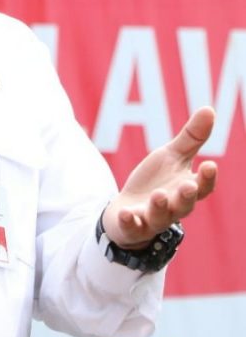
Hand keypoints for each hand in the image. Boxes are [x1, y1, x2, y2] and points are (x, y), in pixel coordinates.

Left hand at [102, 106, 217, 248]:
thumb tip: (210, 109)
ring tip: (159, 195)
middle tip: (189, 185)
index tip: (211, 164)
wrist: (127, 210)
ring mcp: (152, 219)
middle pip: (184, 205)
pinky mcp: (132, 227)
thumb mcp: (172, 156)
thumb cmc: (156, 181)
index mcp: (185, 189)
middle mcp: (173, 207)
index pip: (202, 187)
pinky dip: (129, 221)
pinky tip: (125, 213)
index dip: (207, 179)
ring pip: (160, 217)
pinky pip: (131, 227)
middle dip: (187, 196)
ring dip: (160, 207)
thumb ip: (191, 138)